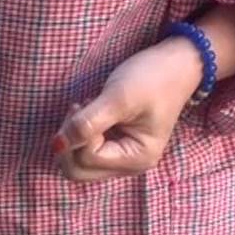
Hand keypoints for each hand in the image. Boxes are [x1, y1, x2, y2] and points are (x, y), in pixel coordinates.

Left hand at [51, 38, 201, 181]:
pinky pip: (84, 156)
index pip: (87, 159)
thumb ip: (88, 123)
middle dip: (69, 142)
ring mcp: (122, 160)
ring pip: (77, 166)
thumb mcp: (119, 97)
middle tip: (78, 109)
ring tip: (86, 110)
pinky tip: (89, 116)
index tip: (83, 103)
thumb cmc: (153, 78)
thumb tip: (57, 145)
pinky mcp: (115, 150)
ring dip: (72, 139)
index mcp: (137, 158)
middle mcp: (130, 166)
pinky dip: (78, 138)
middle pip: (77, 171)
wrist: (177, 63)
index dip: (78, 132)